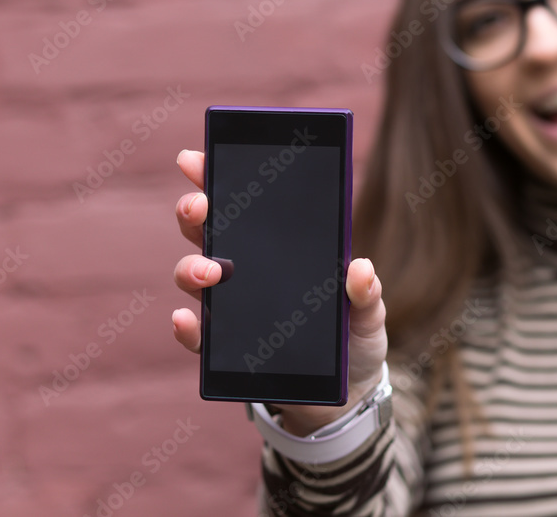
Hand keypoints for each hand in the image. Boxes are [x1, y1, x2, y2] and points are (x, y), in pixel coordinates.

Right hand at [172, 149, 388, 435]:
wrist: (343, 396)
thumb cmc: (353, 340)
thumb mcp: (369, 314)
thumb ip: (367, 293)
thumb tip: (360, 269)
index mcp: (276, 247)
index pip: (239, 202)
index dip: (213, 176)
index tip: (195, 159)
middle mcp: (244, 269)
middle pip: (206, 230)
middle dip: (195, 212)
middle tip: (199, 207)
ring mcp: (229, 307)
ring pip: (193, 276)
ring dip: (193, 269)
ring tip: (212, 273)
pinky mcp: (224, 349)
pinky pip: (197, 336)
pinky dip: (188, 328)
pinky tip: (187, 321)